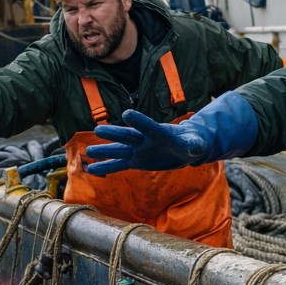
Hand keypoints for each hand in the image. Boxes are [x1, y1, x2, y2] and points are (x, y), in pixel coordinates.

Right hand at [85, 110, 207, 174]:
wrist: (184, 148)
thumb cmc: (192, 143)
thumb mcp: (196, 144)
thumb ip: (194, 145)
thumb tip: (196, 149)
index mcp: (159, 132)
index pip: (148, 126)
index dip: (139, 121)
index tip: (127, 115)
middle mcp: (144, 139)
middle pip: (127, 136)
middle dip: (114, 134)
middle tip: (98, 130)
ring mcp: (137, 150)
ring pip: (118, 150)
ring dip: (104, 151)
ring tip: (89, 152)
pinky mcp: (135, 161)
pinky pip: (118, 165)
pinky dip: (105, 167)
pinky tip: (91, 169)